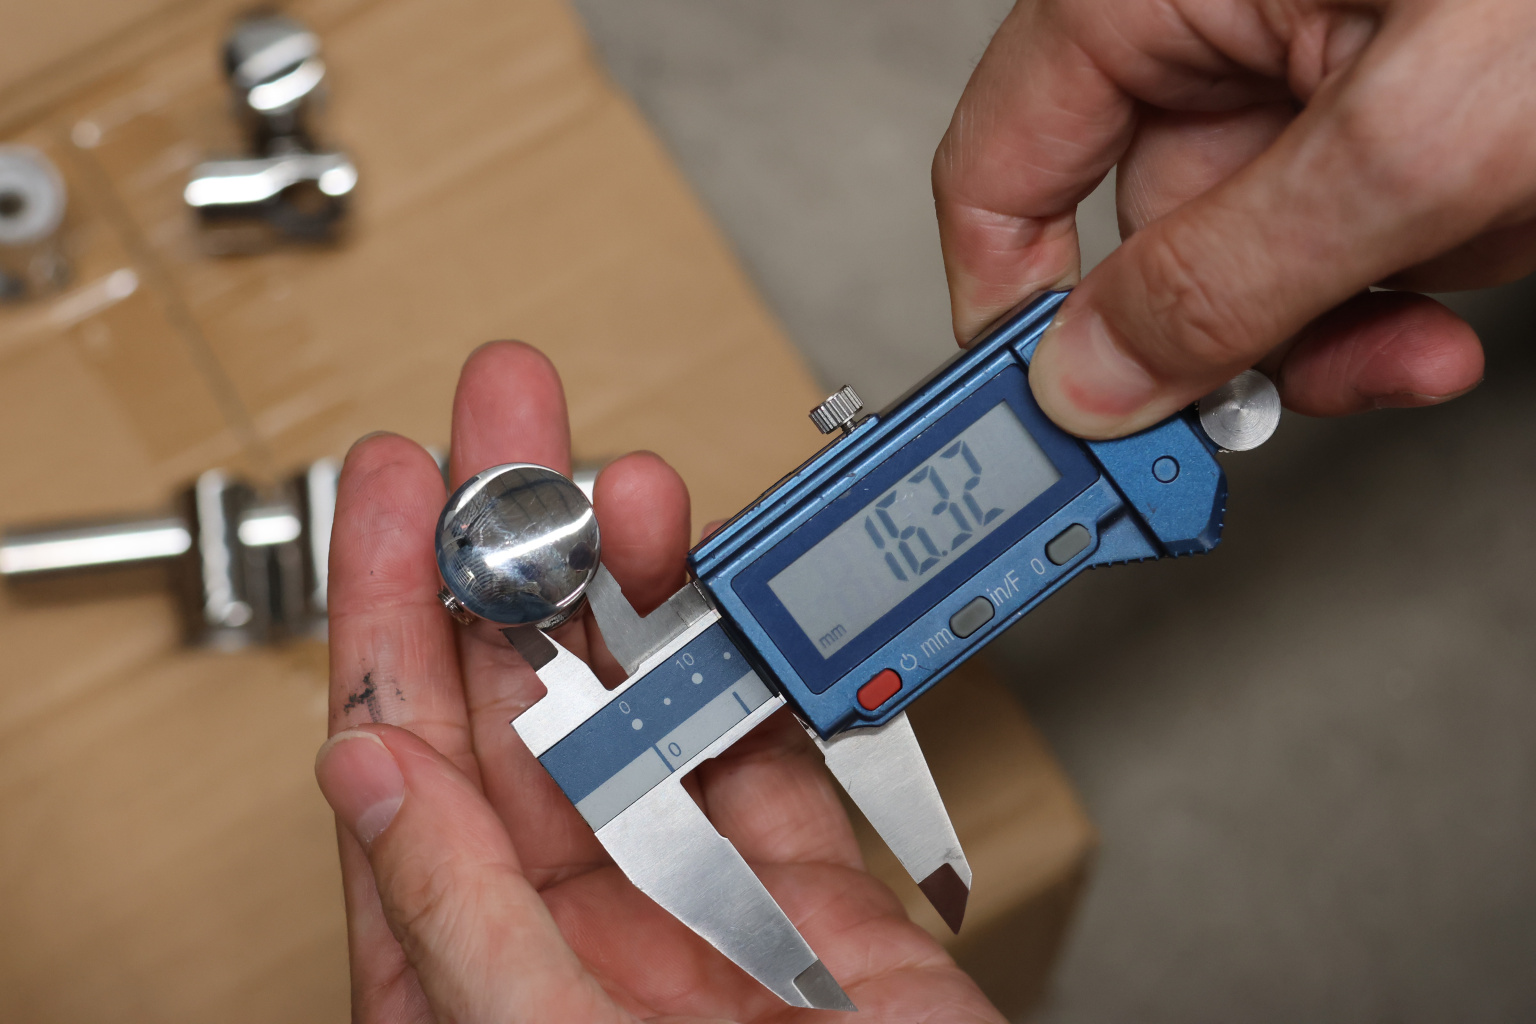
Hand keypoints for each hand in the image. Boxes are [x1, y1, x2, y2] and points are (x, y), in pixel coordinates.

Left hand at [314, 342, 1003, 1022]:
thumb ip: (458, 918)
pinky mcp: (806, 898)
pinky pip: (764, 752)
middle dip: (508, 546)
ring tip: (624, 485)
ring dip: (631, 586)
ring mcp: (691, 905)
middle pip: (517, 700)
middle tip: (506, 424)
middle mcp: (568, 931)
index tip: (395, 487)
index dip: (389, 608)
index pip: (401, 759)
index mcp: (468, 979)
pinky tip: (725, 594)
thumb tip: (364, 773)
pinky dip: (751, 664)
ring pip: (642, 703)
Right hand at [934, 0, 1535, 437]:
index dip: (1011, 307)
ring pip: (1262, 261)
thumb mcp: (1410, 138)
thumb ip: (1222, 278)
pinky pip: (1357, 239)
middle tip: (1270, 404)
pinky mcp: (1395, 109)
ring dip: (1348, 313)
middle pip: (1146, 240)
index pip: (1002, 171)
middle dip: (1233, 331)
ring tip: (1444, 289)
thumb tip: (1089, 383)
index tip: (1048, 419)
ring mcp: (1311, 71)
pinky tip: (1492, 234)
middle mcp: (1216, 27)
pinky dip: (1416, 276)